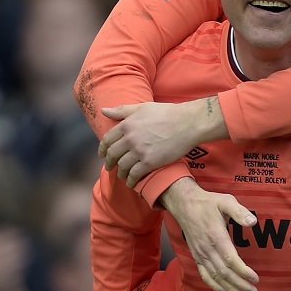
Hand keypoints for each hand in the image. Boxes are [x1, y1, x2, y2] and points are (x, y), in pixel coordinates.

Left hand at [99, 98, 227, 186]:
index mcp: (127, 124)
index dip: (103, 148)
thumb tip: (103, 111)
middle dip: (109, 162)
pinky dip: (131, 180)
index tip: (102, 154)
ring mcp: (139, 151)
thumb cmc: (167, 113)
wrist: (187, 123)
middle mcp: (130, 138)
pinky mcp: (150, 162)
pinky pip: (134, 174)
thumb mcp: (142, 107)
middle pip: (112, 154)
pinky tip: (131, 182)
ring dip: (120, 173)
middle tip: (109, 167)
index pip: (107, 139)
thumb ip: (122, 110)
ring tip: (122, 175)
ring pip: (122, 166)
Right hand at [160, 177, 259, 290]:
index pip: (231, 260)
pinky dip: (214, 285)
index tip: (255, 279)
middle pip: (225, 272)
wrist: (185, 205)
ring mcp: (201, 254)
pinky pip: (205, 275)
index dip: (243, 271)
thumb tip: (253, 222)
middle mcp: (208, 249)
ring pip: (216, 276)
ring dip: (230, 288)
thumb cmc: (208, 203)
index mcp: (216, 237)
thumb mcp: (225, 201)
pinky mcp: (197, 256)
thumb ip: (239, 212)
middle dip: (240, 284)